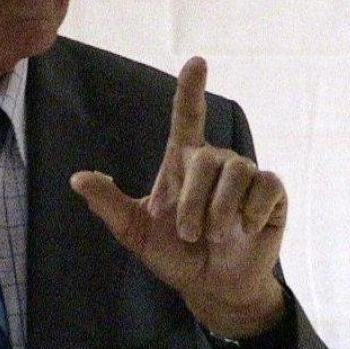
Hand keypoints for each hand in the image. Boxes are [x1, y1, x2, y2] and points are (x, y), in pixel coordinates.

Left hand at [70, 57, 287, 338]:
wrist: (212, 286)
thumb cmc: (174, 253)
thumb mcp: (135, 231)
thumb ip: (109, 204)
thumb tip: (76, 178)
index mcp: (182, 161)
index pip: (187, 115)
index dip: (191, 88)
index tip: (196, 62)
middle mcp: (215, 161)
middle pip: (205, 159)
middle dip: (194, 202)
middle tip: (189, 234)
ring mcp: (246, 175)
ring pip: (237, 173)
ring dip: (221, 212)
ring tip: (216, 236)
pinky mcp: (272, 193)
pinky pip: (266, 187)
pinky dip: (252, 212)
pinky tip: (246, 229)